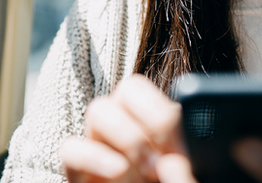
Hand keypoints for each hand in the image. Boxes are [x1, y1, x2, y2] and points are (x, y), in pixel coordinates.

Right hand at [59, 74, 184, 182]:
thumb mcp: (191, 180)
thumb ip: (188, 173)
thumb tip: (172, 164)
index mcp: (164, 125)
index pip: (156, 88)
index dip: (161, 111)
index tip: (178, 148)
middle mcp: (132, 130)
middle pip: (125, 90)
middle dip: (145, 123)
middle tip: (160, 163)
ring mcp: (105, 150)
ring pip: (99, 110)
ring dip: (124, 137)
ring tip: (142, 172)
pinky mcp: (80, 176)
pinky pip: (70, 147)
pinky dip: (93, 157)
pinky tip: (118, 173)